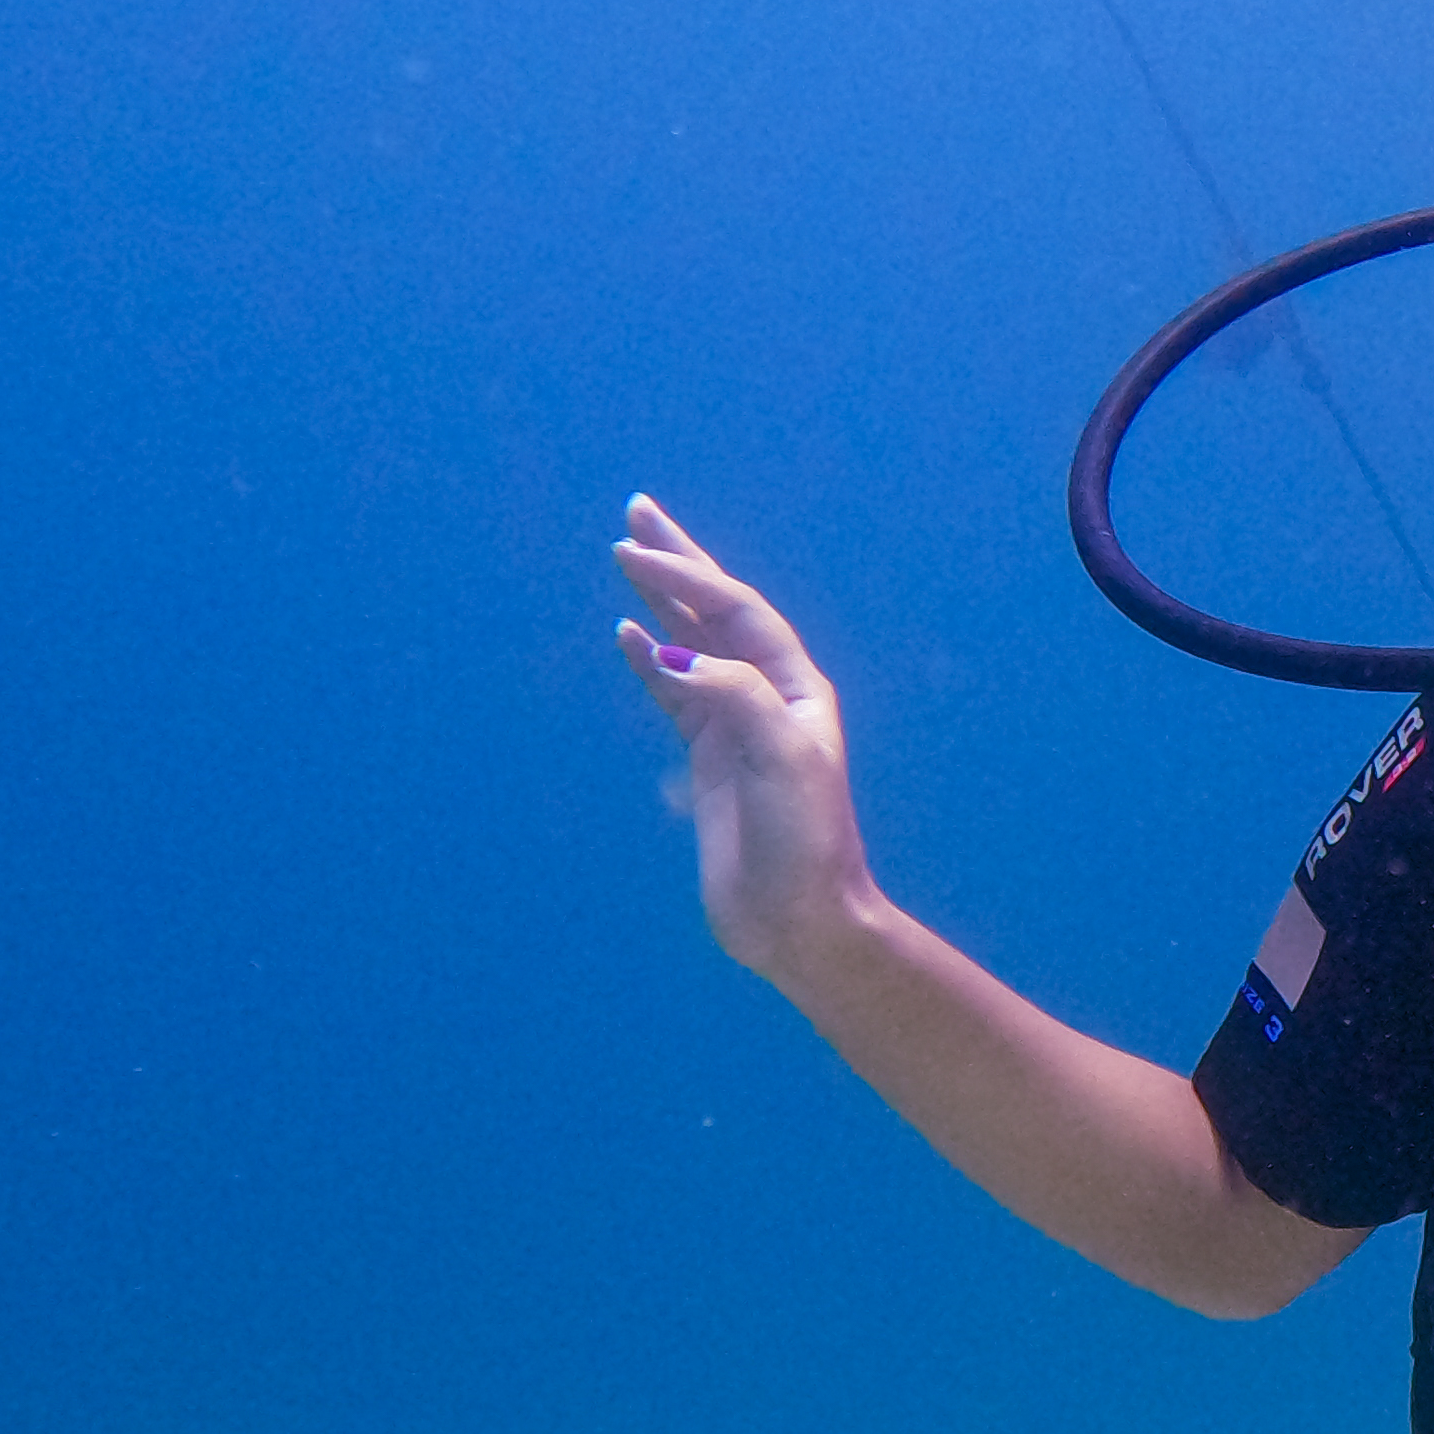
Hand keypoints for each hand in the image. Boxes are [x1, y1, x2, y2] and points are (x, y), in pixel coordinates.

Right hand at [610, 496, 868, 978]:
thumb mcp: (782, 762)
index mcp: (795, 689)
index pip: (736, 614)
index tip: (635, 556)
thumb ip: (734, 698)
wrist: (801, 920)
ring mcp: (736, 725)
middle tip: (638, 514)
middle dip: (680, 562)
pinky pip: (675, 692)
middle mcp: (768, 696)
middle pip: (717, 611)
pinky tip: (628, 636)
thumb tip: (674, 656)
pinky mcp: (711, 760)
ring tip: (630, 557)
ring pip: (693, 645)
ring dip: (662, 601)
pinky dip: (650, 661)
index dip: (689, 580)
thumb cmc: (805, 844)